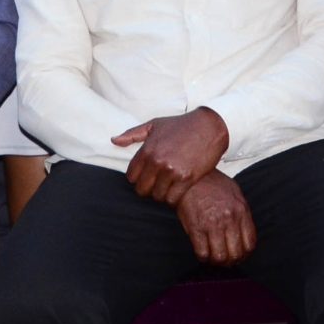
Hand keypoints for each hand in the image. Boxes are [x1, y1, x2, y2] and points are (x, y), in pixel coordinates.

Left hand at [113, 107, 229, 204]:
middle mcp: (157, 162)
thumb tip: (114, 141)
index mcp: (147, 150)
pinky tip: (177, 190)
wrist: (209, 126)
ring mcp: (172, 171)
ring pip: (157, 196)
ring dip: (161, 194)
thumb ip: (132, 134)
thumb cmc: (181, 125)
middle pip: (142, 190)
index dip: (137, 178)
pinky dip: (173, 198)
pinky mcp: (187, 179)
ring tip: (167, 186)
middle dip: (148, 188)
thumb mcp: (154, 125)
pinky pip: (172, 199)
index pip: (131, 176)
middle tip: (156, 184)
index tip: (145, 176)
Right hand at [174, 172, 256, 266]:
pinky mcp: (196, 228)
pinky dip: (203, 257)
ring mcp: (212, 225)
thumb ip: (242, 213)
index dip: (245, 254)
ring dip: (217, 261)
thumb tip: (245, 232)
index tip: (239, 254)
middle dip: (232, 261)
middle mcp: (228, 219)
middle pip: (236, 254)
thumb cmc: (211, 183)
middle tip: (226, 259)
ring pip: (220, 257)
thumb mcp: (235, 193)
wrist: (191, 177)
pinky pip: (203, 253)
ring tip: (214, 256)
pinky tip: (203, 252)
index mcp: (240, 211)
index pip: (250, 244)